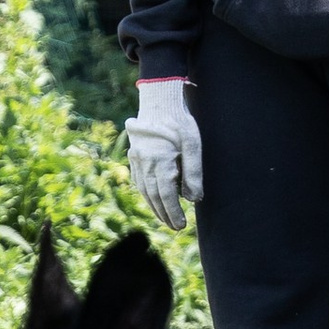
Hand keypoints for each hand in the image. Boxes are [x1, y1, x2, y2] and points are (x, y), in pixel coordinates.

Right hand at [124, 75, 203, 230]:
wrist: (158, 101)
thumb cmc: (179, 121)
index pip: (166, 195)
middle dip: (164, 214)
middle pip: (154, 196)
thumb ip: (193, 172)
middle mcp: (145, 164)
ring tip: (164, 218)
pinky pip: (139, 180)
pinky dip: (146, 193)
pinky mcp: (134, 155)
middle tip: (175, 227)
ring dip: (154, 206)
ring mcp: (137, 160)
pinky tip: (152, 199)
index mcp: (160, 162)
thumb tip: (193, 198)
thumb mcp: (193, 145)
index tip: (181, 225)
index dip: (173, 212)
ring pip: (144, 190)